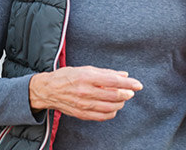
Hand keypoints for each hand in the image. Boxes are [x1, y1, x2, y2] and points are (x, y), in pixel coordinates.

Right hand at [28, 66, 142, 121]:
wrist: (48, 90)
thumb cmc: (67, 76)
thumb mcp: (85, 69)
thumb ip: (106, 72)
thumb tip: (124, 75)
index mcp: (86, 77)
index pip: (113, 81)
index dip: (128, 83)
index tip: (138, 84)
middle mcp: (85, 91)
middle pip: (114, 95)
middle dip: (126, 94)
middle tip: (130, 91)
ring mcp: (83, 104)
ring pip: (110, 107)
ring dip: (120, 103)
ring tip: (122, 99)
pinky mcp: (82, 114)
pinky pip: (102, 116)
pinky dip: (112, 113)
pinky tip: (113, 108)